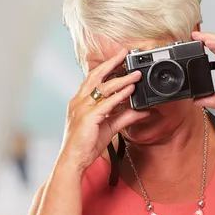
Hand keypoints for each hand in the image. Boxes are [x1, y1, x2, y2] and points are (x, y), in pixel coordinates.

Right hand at [59, 50, 148, 174]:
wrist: (73, 160)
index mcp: (80, 102)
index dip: (106, 67)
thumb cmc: (85, 145)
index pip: (93, 79)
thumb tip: (141, 111)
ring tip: (135, 74)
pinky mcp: (89, 117)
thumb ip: (124, 117)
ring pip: (103, 88)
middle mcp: (79, 101)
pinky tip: (130, 91)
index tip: (119, 59)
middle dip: (111, 63)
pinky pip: (107, 103)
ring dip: (122, 79)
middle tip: (124, 54)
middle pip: (95, 76)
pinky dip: (120, 96)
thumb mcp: (108, 128)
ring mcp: (82, 108)